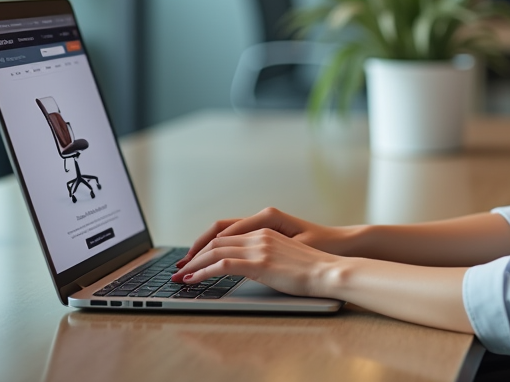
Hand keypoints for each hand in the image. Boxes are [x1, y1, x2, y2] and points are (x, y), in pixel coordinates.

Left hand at [176, 207, 354, 268]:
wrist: (330, 269)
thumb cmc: (312, 267)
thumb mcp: (284, 255)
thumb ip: (265, 254)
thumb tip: (248, 266)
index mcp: (265, 229)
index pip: (225, 233)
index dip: (205, 244)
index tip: (192, 257)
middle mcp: (259, 234)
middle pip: (215, 240)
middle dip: (193, 254)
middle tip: (179, 268)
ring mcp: (259, 247)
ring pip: (215, 251)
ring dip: (194, 264)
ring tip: (180, 276)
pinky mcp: (260, 262)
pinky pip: (223, 265)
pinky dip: (203, 272)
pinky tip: (194, 280)